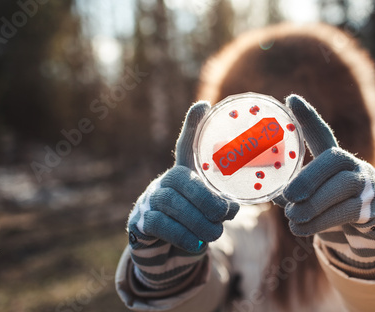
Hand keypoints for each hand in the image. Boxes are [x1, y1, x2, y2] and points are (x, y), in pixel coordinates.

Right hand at [127, 101, 238, 289]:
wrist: (163, 245)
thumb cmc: (192, 219)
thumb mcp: (209, 207)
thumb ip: (222, 201)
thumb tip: (232, 205)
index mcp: (184, 172)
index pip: (186, 145)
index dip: (193, 125)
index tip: (203, 105)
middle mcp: (165, 180)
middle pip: (182, 180)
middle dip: (207, 199)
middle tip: (225, 214)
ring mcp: (150, 199)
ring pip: (171, 204)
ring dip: (198, 221)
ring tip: (215, 233)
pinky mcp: (141, 221)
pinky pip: (160, 225)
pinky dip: (183, 236)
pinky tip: (197, 244)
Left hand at [282, 95, 374, 267]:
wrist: (364, 239)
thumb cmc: (330, 212)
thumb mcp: (310, 200)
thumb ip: (291, 192)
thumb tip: (267, 190)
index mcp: (335, 161)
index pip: (322, 134)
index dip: (307, 118)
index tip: (291, 99)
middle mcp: (355, 166)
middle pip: (334, 159)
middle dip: (308, 177)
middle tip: (288, 197)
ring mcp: (369, 186)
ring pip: (343, 187)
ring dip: (313, 204)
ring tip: (292, 217)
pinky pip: (350, 211)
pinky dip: (322, 221)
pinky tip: (302, 229)